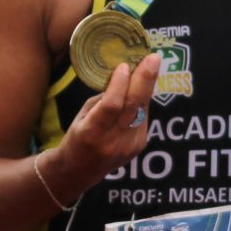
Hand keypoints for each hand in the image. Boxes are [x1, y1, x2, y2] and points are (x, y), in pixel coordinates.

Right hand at [53, 51, 162, 185]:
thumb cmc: (77, 137)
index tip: (124, 65)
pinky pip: (143, 118)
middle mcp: (112, 141)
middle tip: (153, 59)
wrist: (79, 171)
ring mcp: (128, 146)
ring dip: (147, 87)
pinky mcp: (138, 147)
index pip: (111, 106)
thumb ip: (103, 100)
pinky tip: (141, 88)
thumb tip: (124, 76)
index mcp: (91, 132)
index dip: (119, 84)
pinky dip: (142, 102)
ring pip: (142, 111)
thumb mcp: (82, 116)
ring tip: (151, 65)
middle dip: (145, 80)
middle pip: (133, 107)